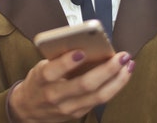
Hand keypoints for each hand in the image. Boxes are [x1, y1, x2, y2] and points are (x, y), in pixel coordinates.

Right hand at [8, 50, 134, 121]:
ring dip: (117, 80)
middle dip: (106, 70)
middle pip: (84, 85)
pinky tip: (122, 75)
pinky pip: (100, 101)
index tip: (81, 51)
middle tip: (121, 56)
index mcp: (42, 79)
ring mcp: (68, 108)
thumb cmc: (38, 82)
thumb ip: (58, 58)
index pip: (53, 71)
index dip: (67, 62)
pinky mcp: (78, 114)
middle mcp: (55, 95)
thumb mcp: (40, 66)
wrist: (27, 110)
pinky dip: (114, 87)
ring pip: (98, 96)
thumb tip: (85, 43)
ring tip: (128, 65)